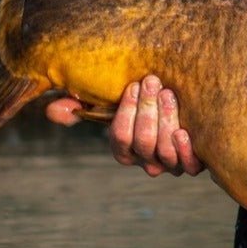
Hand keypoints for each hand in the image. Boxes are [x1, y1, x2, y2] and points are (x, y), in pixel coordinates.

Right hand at [44, 75, 204, 176]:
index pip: (120, 138)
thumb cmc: (143, 104)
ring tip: (168, 94)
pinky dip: (185, 150)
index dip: (125, 113)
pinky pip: (189, 166)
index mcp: (125, 151)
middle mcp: (146, 162)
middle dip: (146, 110)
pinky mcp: (193, 164)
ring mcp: (170, 165)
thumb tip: (53, 110)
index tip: (133, 84)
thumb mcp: (112, 103)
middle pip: (143, 143)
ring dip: (166, 120)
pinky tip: (184, 131)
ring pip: (164, 151)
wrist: (184, 107)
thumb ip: (80, 106)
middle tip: (152, 81)